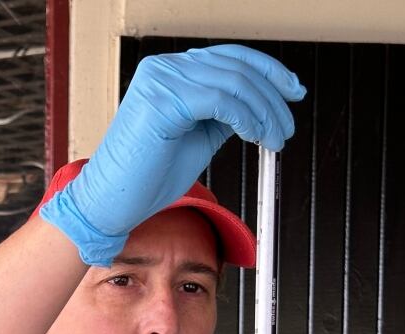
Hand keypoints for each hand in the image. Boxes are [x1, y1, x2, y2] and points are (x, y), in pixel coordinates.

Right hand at [40, 44, 305, 264]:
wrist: (111, 204)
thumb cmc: (146, 180)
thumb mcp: (196, 140)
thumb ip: (221, 118)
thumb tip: (256, 110)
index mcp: (170, 72)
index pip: (229, 58)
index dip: (267, 71)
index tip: (292, 93)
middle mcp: (164, 68)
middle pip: (235, 67)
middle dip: (272, 97)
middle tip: (287, 127)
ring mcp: (161, 81)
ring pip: (233, 82)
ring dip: (264, 112)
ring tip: (276, 139)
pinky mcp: (162, 101)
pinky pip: (220, 100)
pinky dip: (246, 117)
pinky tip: (256, 136)